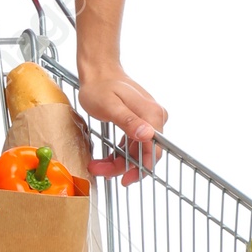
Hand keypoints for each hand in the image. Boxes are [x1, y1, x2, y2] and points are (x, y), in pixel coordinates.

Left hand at [74, 61, 166, 182]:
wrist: (99, 71)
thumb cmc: (100, 87)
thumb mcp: (110, 105)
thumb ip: (128, 121)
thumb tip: (147, 135)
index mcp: (152, 115)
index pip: (154, 151)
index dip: (140, 169)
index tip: (124, 180)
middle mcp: (155, 118)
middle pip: (144, 154)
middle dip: (123, 167)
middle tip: (99, 170)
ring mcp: (148, 120)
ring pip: (137, 151)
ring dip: (118, 162)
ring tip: (96, 165)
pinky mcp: (140, 122)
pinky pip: (132, 144)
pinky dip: (119, 153)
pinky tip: (105, 158)